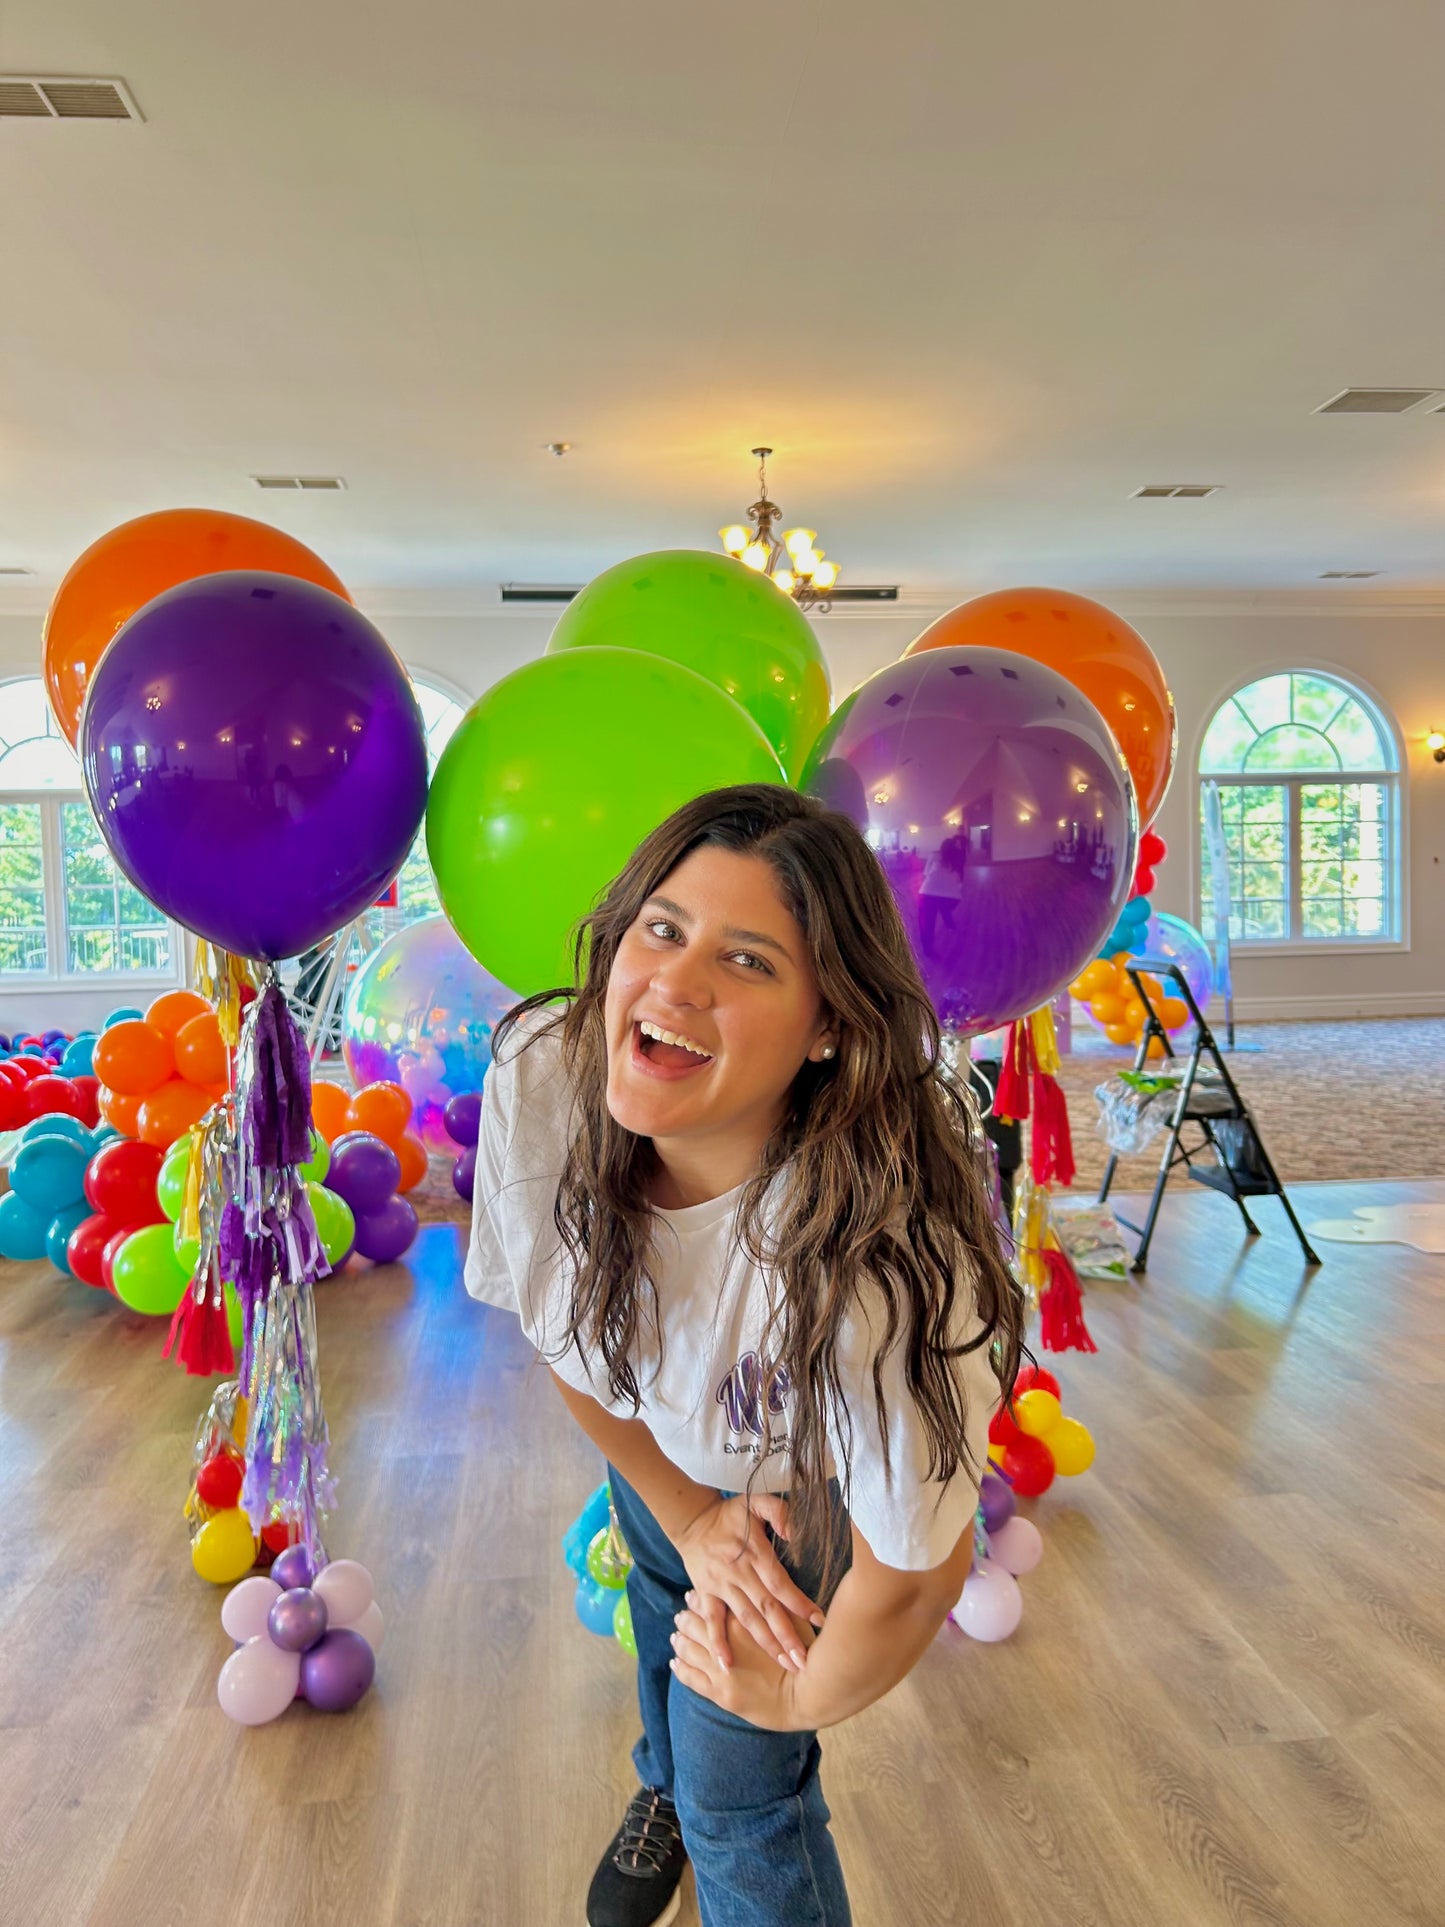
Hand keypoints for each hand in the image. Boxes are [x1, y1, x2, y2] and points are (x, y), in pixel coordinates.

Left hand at [670, 1603, 810, 1731]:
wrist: (808, 1695)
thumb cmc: (806, 1654)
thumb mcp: (794, 1621)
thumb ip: (779, 1603)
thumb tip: (771, 1585)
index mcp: (742, 1621)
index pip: (710, 1605)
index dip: (698, 1600)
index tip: (692, 1596)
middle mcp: (727, 1642)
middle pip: (694, 1624)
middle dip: (685, 1619)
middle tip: (679, 1615)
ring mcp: (720, 1668)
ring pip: (688, 1648)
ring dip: (680, 1640)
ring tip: (675, 1636)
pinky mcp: (719, 1693)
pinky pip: (690, 1677)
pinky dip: (680, 1668)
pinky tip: (675, 1662)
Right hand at [671, 1495, 823, 1674]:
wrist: (692, 1520)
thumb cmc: (731, 1513)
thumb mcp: (756, 1501)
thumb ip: (778, 1511)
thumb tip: (793, 1533)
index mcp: (754, 1553)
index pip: (779, 1583)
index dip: (799, 1603)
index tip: (819, 1621)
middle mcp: (739, 1573)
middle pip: (766, 1608)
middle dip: (786, 1636)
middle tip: (805, 1661)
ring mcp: (721, 1586)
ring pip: (746, 1619)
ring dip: (765, 1644)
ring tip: (785, 1665)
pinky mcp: (706, 1594)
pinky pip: (712, 1621)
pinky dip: (718, 1643)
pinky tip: (727, 1665)